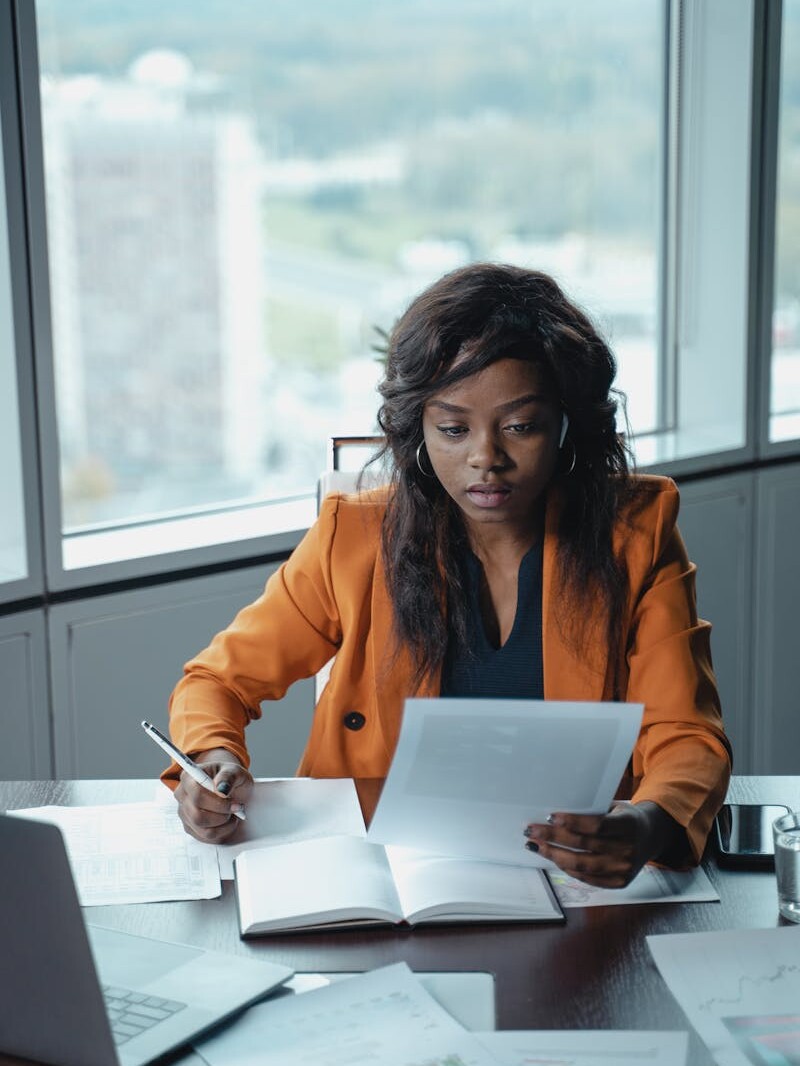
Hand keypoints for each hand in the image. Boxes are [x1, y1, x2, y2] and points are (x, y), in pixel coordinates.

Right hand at [173, 748, 253, 842]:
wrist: (230, 787)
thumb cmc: (230, 778)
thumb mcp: (234, 771)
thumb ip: (228, 776)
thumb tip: (221, 789)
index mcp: (188, 777)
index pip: (197, 794)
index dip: (218, 802)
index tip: (235, 803)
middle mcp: (182, 795)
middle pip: (198, 816)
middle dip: (222, 815)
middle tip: (237, 809)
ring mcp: (184, 813)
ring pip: (202, 829)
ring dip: (224, 824)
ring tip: (233, 814)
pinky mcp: (190, 827)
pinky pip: (206, 837)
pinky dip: (222, 832)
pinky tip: (228, 821)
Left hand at [523, 801, 682, 887]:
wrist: (651, 837)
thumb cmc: (625, 818)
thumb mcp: (615, 807)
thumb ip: (593, 811)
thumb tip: (555, 815)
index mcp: (628, 825)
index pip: (596, 825)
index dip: (572, 822)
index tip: (549, 817)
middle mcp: (628, 849)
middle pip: (584, 845)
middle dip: (553, 838)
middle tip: (531, 830)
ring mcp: (624, 869)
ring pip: (581, 865)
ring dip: (554, 855)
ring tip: (536, 846)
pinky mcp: (619, 883)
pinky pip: (587, 878)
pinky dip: (567, 869)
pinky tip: (554, 858)